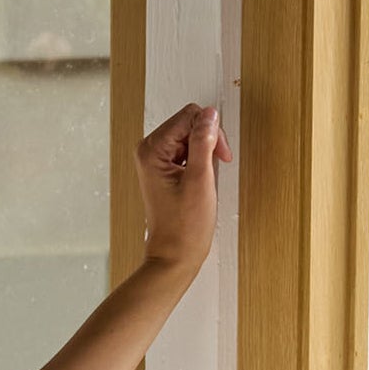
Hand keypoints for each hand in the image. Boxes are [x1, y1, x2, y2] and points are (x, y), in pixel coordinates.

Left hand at [138, 102, 229, 277]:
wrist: (174, 255)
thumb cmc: (184, 227)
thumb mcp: (200, 179)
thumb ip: (204, 141)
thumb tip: (209, 114)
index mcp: (151, 150)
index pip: (190, 115)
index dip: (211, 130)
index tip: (220, 154)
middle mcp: (148, 151)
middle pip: (189, 122)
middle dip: (208, 139)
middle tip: (216, 164)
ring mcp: (154, 159)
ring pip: (190, 135)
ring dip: (205, 151)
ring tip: (206, 177)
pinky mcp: (162, 168)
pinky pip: (187, 149)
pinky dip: (200, 159)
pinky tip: (200, 179)